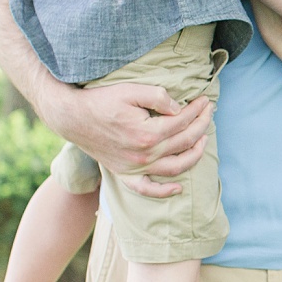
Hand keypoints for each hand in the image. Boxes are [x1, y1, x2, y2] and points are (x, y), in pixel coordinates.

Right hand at [42, 81, 212, 197]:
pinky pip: (147, 189)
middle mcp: (144, 155)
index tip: (205, 100)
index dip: (197, 110)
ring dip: (195, 154)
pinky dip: (164, 191)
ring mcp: (135, 168)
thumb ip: (158, 96)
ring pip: (175, 167)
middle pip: (184, 142)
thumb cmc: (101, 101)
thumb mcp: (130, 90)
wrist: (72, 117)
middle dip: (202, 125)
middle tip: (209, 111)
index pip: (182, 122)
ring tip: (203, 139)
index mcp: (147, 133)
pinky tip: (179, 188)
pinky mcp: (125, 174)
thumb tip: (180, 108)